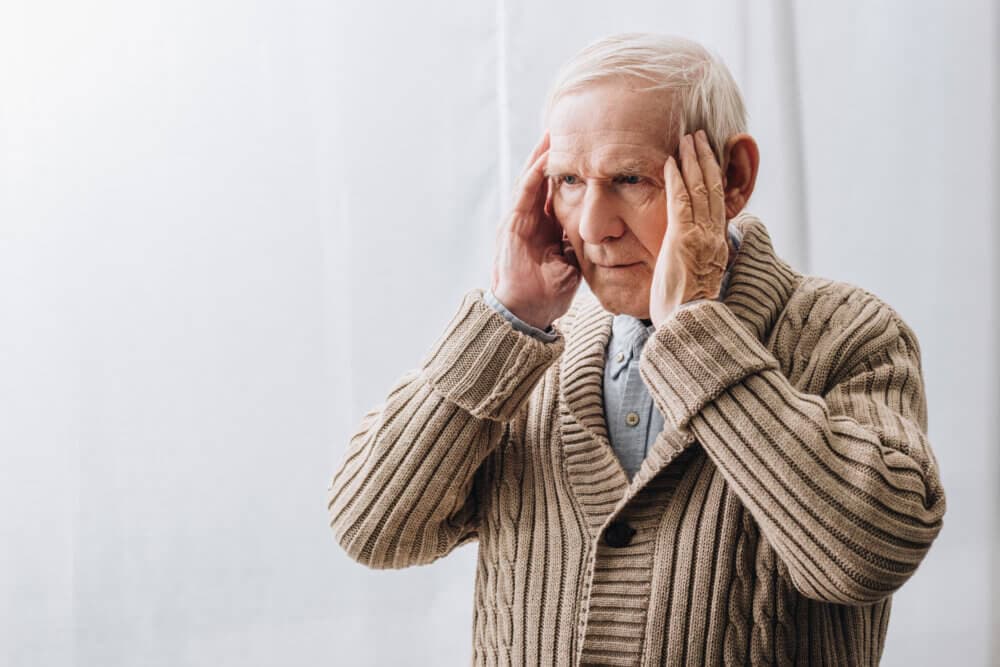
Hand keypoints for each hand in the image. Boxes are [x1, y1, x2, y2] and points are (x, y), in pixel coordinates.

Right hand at [491, 131, 581, 329]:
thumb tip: (595, 231)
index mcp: (542, 228)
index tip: (581, 151)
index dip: (565, 171)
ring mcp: (517, 220)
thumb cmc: (548, 293)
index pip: (554, 191)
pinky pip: (525, 192)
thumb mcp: (571, 262)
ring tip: (554, 132)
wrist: (527, 312)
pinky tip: (548, 156)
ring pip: (531, 179)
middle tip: (564, 129)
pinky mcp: (511, 225)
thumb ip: (576, 243)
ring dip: (542, 155)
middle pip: (541, 179)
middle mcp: (528, 219)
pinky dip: (536, 173)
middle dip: (551, 154)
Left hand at [649, 129, 729, 327]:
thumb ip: (696, 260)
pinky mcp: (683, 240)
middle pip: (714, 189)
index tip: (708, 159)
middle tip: (700, 137)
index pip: (718, 203)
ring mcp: (700, 236)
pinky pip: (681, 202)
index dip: (715, 177)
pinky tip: (669, 163)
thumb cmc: (687, 311)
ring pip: (700, 189)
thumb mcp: (698, 279)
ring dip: (693, 161)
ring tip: (688, 140)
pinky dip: (676, 180)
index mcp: (718, 246)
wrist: (688, 326)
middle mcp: (714, 237)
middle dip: (707, 160)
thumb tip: (692, 255)